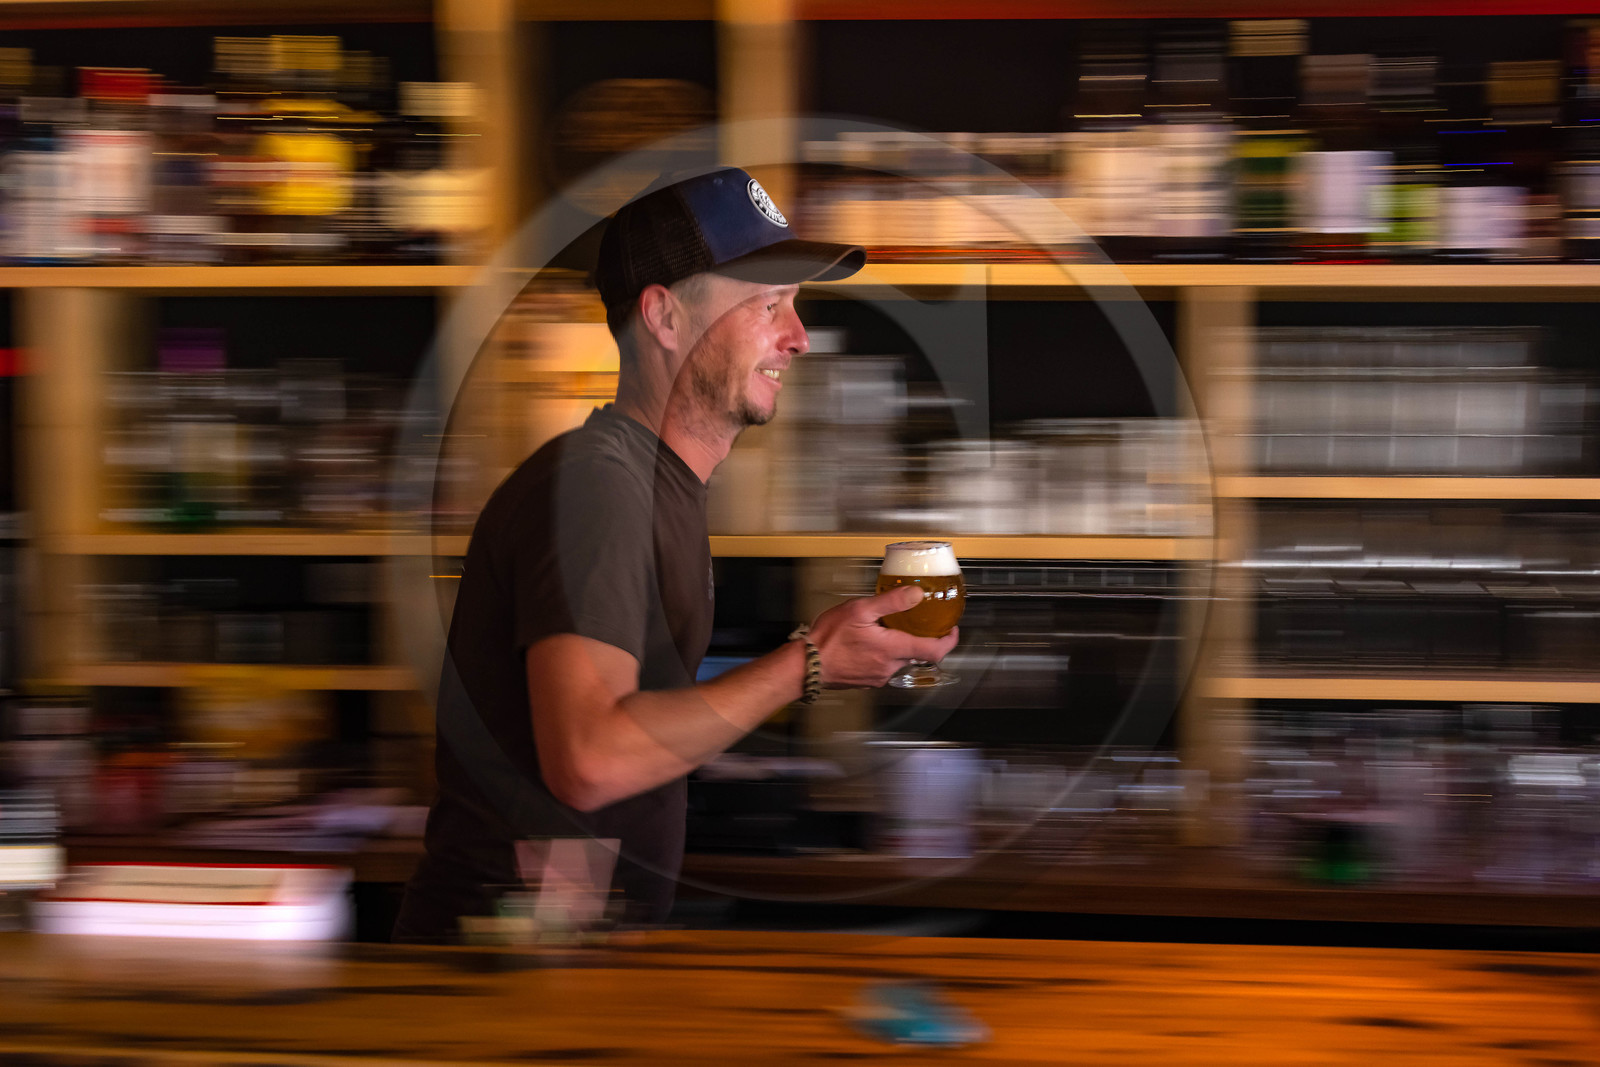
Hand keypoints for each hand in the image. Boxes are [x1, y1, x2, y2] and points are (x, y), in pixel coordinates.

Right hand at [807, 585, 959, 688]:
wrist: (806, 666)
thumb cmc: (828, 639)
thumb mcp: (860, 611)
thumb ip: (891, 602)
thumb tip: (916, 594)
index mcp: (892, 649)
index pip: (934, 651)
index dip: (949, 641)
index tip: (952, 630)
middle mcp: (889, 667)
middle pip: (918, 654)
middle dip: (920, 638)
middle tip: (917, 622)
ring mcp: (878, 676)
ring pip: (899, 660)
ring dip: (899, 645)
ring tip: (886, 629)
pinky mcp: (867, 681)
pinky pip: (884, 666)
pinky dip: (884, 654)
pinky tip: (870, 642)